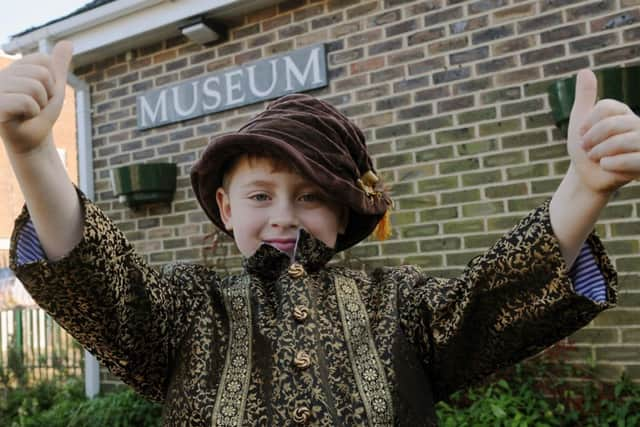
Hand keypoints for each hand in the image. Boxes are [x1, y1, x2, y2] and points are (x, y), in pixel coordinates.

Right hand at [0, 41, 72, 153]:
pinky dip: (31, 112)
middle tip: (35, 106)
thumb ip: (58, 65)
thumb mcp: (54, 88)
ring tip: (28, 112)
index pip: (44, 61)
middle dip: (46, 95)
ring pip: (34, 87)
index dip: (52, 81)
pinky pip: (25, 101)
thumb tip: (68, 42)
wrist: (32, 140)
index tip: (43, 95)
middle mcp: (2, 74)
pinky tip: (21, 117)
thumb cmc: (41, 115)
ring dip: (39, 105)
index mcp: (15, 67)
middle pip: (41, 74)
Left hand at [568, 69, 639, 195]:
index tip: (581, 135)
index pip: (606, 107)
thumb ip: (584, 97)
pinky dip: (612, 163)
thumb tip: (584, 70)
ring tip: (595, 158)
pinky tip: (604, 166)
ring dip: (600, 151)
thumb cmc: (585, 148)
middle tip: (586, 149)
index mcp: (622, 112)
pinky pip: (633, 159)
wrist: (587, 177)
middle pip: (612, 124)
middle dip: (592, 140)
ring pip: (623, 141)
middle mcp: (636, 125)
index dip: (587, 123)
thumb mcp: (580, 121)